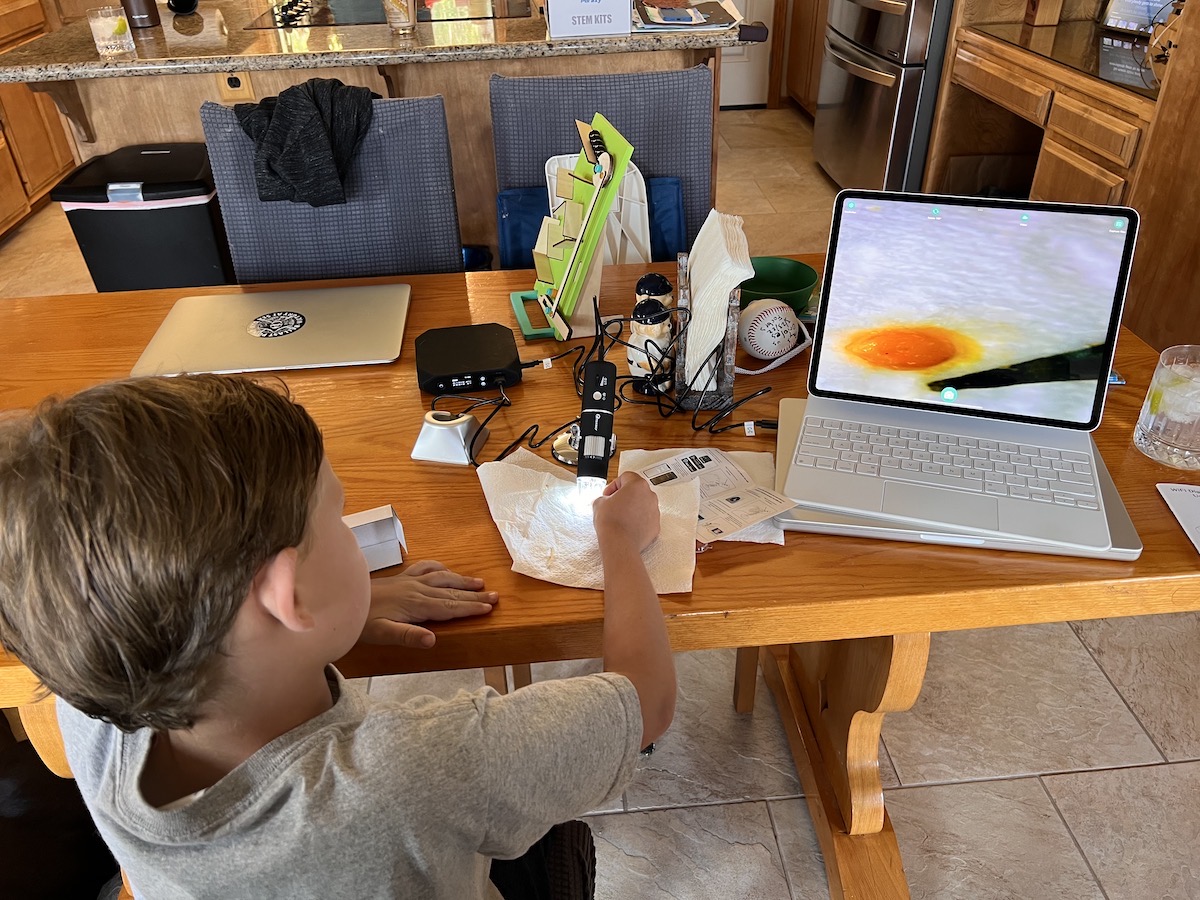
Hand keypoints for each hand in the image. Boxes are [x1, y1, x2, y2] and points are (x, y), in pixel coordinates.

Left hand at [360, 560, 497, 647]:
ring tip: (479, 582)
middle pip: (451, 592)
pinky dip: (440, 568)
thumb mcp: (382, 635)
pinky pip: (425, 568)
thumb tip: (433, 640)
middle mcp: (416, 589)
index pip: (450, 606)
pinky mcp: (400, 578)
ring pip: (442, 577)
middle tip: (495, 596)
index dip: (471, 607)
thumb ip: (407, 636)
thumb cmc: (360, 623)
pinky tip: (445, 570)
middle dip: (474, 594)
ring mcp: (408, 581)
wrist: (339, 600)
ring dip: (462, 580)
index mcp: (416, 605)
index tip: (490, 607)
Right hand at [593, 472, 660, 553]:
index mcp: (637, 485)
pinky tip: (627, 526)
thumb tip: (606, 501)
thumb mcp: (599, 502)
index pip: (626, 477)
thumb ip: (604, 497)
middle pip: (636, 490)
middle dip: (624, 496)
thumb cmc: (611, 522)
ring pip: (643, 504)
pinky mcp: (655, 525)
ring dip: (632, 508)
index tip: (608, 494)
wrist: (619, 543)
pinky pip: (646, 519)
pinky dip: (638, 520)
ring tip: (620, 517)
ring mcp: (655, 511)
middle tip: (613, 504)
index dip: (613, 485)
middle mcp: (650, 496)